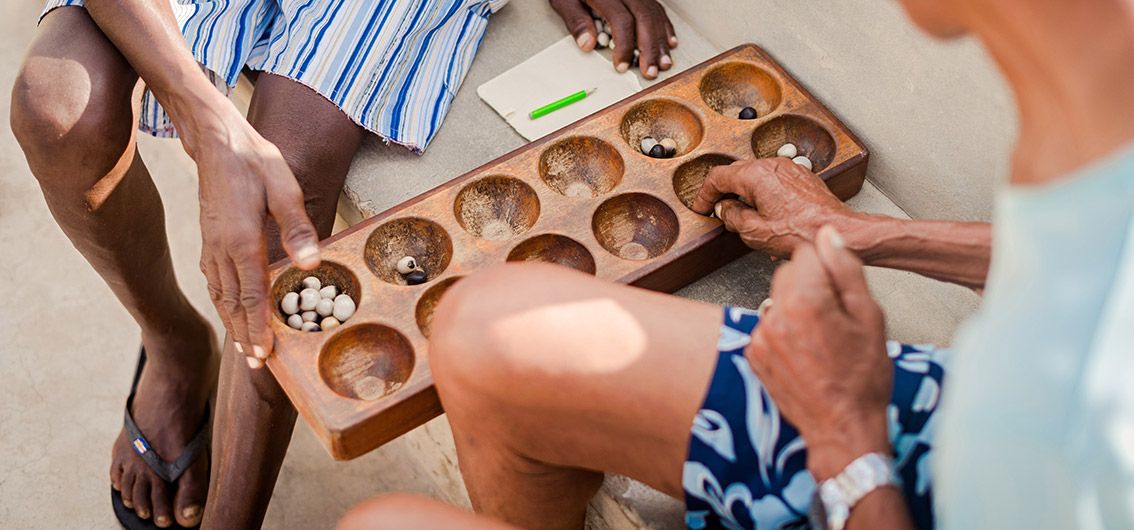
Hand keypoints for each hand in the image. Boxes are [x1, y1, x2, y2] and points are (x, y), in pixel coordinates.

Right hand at [194, 114, 319, 368]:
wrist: (217, 142)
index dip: (257, 328)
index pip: (251, 296)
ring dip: (233, 324)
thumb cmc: (255, 162)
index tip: (263, 354)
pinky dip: (224, 303)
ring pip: (221, 296)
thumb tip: (310, 264)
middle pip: (233, 304)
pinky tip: (230, 312)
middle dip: (244, 337)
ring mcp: (211, 247)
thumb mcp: (284, 188)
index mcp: (242, 241)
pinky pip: (215, 282)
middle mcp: (221, 250)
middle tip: (255, 366)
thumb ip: (297, 227)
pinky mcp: (210, 241)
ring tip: (244, 349)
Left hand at [550, 0, 676, 79]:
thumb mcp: (564, 0)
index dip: (624, 46)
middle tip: (650, 71)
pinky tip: (669, 42)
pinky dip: (665, 27)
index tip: (621, 66)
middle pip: (644, 19)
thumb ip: (576, 20)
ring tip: (663, 63)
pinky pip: (658, 9)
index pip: (621, 20)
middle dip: (649, 48)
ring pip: (654, 15)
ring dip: (660, 41)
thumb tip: (588, 44)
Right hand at [692, 158, 862, 258]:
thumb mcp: (754, 232)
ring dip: (744, 192)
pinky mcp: (801, 176)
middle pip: (736, 173)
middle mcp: (772, 165)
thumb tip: (723, 209)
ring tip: (742, 214)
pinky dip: (763, 192)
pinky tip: (765, 212)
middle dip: (724, 192)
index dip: (704, 194)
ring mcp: (789, 168)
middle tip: (717, 210)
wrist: (837, 231)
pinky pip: (773, 180)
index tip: (701, 206)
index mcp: (756, 175)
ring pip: (756, 176)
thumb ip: (731, 217)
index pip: (718, 177)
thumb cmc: (802, 232)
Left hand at [746, 226, 891, 480]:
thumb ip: (845, 269)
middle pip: (788, 273)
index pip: (807, 252)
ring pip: (778, 299)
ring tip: (821, 340)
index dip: (829, 268)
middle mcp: (775, 313)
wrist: (841, 427)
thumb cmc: (863, 375)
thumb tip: (827, 234)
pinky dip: (784, 331)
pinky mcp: (753, 353)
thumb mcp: (869, 316)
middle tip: (835, 318)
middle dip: (810, 285)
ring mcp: (760, 335)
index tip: (841, 294)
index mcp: (805, 299)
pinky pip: (769, 324)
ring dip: (796, 308)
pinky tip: (806, 353)